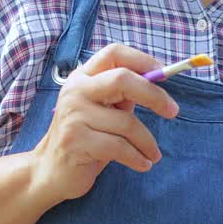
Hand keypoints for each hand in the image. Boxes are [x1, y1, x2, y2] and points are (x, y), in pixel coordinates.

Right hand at [29, 44, 178, 205]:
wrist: (49, 170)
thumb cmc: (86, 136)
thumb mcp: (103, 110)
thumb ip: (123, 94)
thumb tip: (159, 81)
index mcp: (83, 77)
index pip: (114, 53)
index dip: (142, 60)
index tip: (164, 74)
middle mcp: (75, 91)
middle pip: (122, 79)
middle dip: (153, 95)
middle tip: (173, 111)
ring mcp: (73, 115)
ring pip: (126, 123)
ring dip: (147, 142)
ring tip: (153, 154)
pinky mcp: (75, 141)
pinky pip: (119, 147)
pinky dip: (137, 157)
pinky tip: (143, 164)